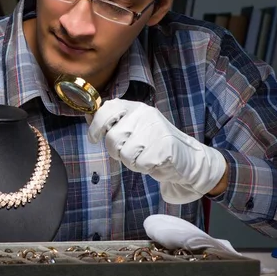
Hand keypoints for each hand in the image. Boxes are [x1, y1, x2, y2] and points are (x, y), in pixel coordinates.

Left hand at [87, 99, 226, 203]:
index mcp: (136, 107)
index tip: (94, 137)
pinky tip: (154, 162)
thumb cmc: (156, 143)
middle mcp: (144, 114)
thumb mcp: (135, 126)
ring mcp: (155, 130)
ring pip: (124, 154)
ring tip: (144, 156)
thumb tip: (88, 115)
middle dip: (116, 151)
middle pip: (112, 138)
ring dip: (131, 162)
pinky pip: (139, 164)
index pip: (107, 110)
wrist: (188, 158)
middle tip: (130, 152)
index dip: (96, 126)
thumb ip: (114, 122)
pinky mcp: (163, 147)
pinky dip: (144, 168)